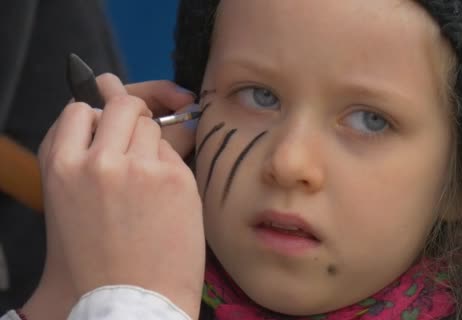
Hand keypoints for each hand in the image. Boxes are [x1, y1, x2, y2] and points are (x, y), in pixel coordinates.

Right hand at [22, 74, 204, 319]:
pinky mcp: (175, 178)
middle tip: (139, 147)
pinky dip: (172, 167)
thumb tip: (103, 106)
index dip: (97, 120)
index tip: (110, 131)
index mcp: (60, 167)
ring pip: (152, 126)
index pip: (79, 111)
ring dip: (153, 145)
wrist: (130, 302)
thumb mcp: (68, 204)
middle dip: (132, 119)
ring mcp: (138, 167)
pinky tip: (165, 199)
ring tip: (148, 186)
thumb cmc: (97, 259)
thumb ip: (82, 157)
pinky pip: (175, 152)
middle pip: (122, 107)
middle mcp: (97, 161)